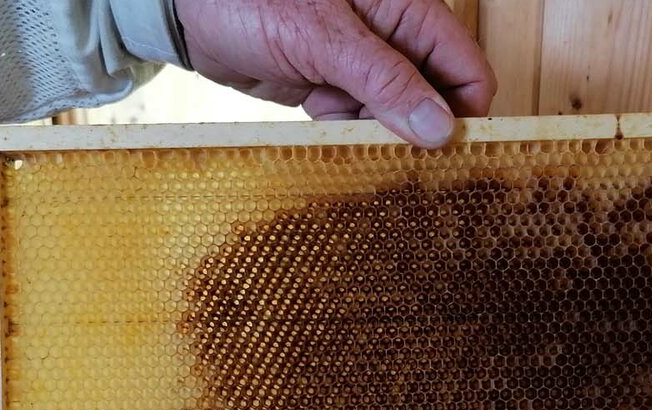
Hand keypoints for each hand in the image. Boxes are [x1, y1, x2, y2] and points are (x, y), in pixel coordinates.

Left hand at [174, 0, 496, 147]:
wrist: (186, 10)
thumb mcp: (323, 39)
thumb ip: (385, 81)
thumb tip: (440, 128)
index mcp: (406, 8)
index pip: (465, 68)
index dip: (462, 111)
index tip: (444, 152)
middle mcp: (392, 35)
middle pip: (436, 96)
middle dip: (418, 128)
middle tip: (390, 152)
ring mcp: (362, 63)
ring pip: (397, 115)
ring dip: (377, 134)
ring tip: (341, 125)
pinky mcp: (333, 86)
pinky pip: (359, 121)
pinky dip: (348, 133)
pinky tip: (323, 125)